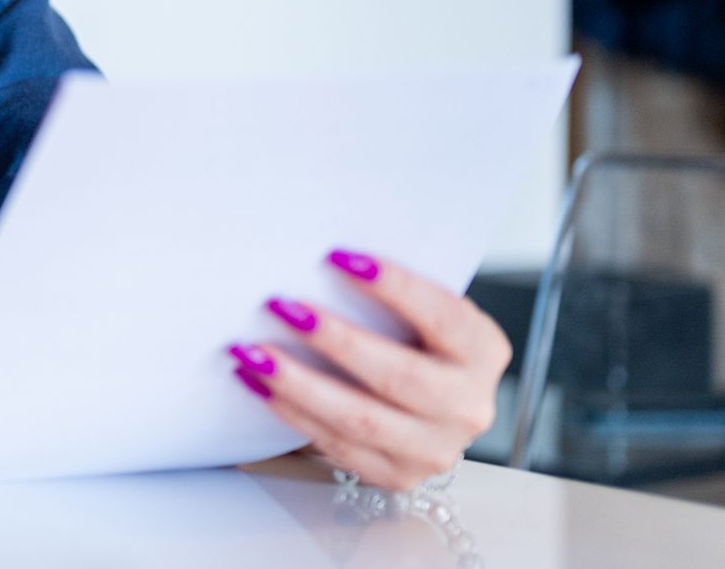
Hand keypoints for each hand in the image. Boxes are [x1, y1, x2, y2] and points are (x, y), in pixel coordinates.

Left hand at [229, 250, 510, 490]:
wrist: (427, 404)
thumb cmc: (411, 339)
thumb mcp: (418, 311)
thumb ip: (385, 291)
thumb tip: (315, 258)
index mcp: (482, 350)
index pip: (442, 316)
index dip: (394, 286)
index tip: (338, 258)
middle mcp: (468, 405)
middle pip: (399, 376)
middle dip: (334, 340)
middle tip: (280, 306)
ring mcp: (436, 448)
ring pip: (362, 420)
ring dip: (298, 383)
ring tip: (251, 352)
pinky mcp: (398, 475)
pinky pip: (338, 445)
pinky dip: (292, 413)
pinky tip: (258, 384)